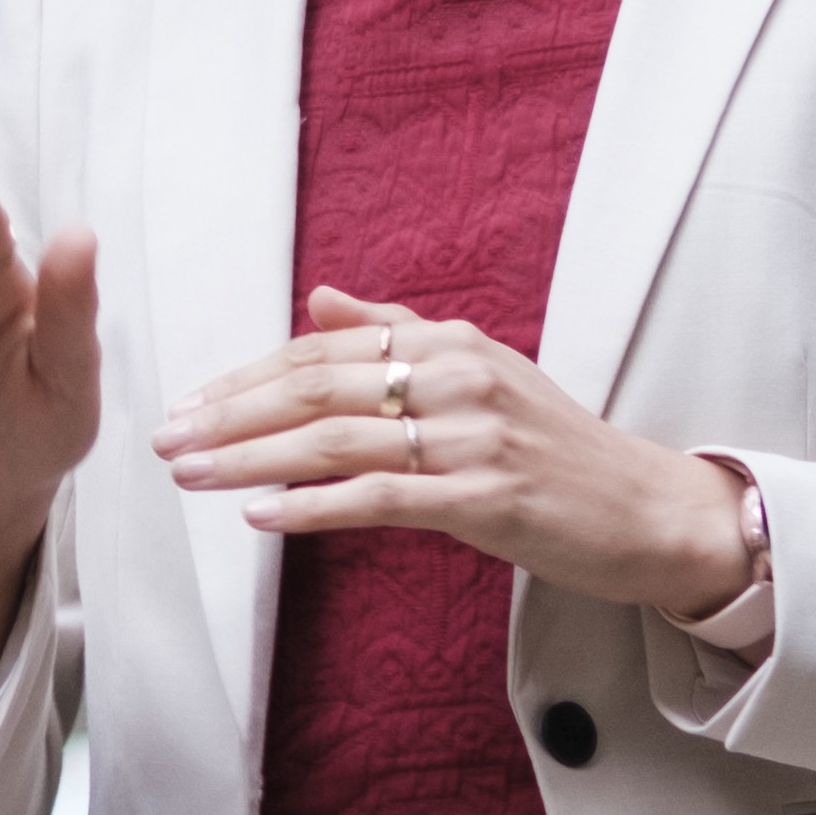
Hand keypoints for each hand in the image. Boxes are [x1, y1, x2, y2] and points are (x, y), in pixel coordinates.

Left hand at [154, 285, 751, 617]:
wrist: (649, 510)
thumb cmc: (556, 447)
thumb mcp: (481, 370)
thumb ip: (397, 330)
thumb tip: (318, 297)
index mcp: (449, 339)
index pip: (323, 347)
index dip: (247, 374)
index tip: (189, 400)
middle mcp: (457, 374)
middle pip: (316, 385)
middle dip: (229, 412)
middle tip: (166, 437)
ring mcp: (473, 436)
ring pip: (335, 440)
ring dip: (250, 459)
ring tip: (190, 474)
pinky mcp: (486, 497)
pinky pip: (379, 499)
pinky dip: (312, 507)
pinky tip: (260, 517)